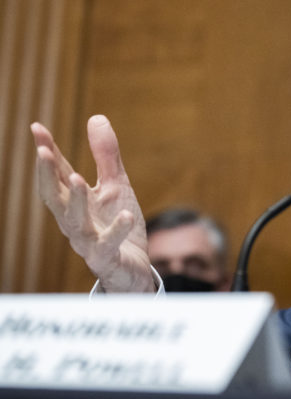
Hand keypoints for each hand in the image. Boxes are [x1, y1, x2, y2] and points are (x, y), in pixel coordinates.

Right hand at [31, 115, 152, 291]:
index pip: (57, 174)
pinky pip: (109, 245)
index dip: (47, 152)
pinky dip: (116, 230)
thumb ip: (106, 156)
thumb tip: (96, 117)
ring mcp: (88, 242)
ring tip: (77, 177)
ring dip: (74, 200)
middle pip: (55, 198)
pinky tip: (127, 216)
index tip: (37, 128)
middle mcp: (74, 221)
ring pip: (75, 222)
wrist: (134, 270)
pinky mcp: (107, 258)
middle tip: (42, 151)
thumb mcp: (116, 186)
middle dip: (47, 175)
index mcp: (74, 202)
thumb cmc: (119, 226)